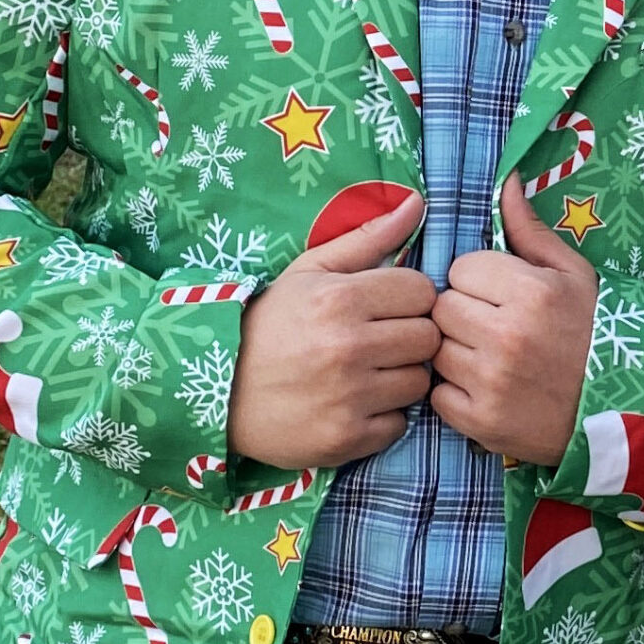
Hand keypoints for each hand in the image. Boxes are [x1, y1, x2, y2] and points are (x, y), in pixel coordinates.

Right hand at [228, 192, 436, 467]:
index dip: (410, 299)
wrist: (215, 393)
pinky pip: (399, 424)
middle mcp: (348, 348)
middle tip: (384, 341)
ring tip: (372, 372)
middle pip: (428, 338)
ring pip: (419, 382)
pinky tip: (359, 404)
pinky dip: (385, 417)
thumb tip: (417, 203)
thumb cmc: (270, 324)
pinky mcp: (344, 440)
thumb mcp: (310, 272)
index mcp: (342, 299)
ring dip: (402, 377)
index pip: (422, 293)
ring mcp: (348, 397)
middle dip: (411, 336)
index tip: (390, 307)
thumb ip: (368, 238)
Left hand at [432, 177, 599, 464]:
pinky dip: (454, 391)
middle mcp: (506, 336)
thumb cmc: (592, 329)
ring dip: (455, 349)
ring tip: (487, 353)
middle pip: (443, 308)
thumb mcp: (572, 272)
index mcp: (531, 292)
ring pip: (436, 350)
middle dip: (461, 311)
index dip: (476, 277)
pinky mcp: (480, 422)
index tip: (497, 291)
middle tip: (489, 321)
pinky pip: (437, 394)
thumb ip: (530, 229)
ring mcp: (491, 382)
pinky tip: (484, 385)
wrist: (616, 407)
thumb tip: (505, 180)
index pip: (461, 268)